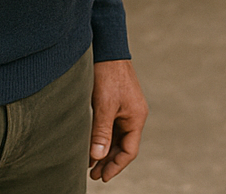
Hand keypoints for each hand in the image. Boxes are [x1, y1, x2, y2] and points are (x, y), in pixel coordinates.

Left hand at [90, 59, 146, 181]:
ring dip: (104, 151)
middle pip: (123, 146)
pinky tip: (90, 145)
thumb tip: (97, 157)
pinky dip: (101, 138)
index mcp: (136, 117)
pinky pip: (110, 127)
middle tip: (93, 175)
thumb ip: (101, 132)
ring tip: (89, 165)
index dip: (116, 166)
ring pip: (116, 137)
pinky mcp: (115, 103)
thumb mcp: (104, 106)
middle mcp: (133, 115)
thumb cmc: (108, 75)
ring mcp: (124, 109)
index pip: (129, 150)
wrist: (107, 49)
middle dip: (109, 162)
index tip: (102, 177)